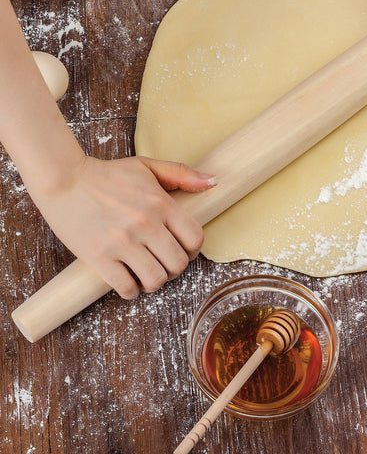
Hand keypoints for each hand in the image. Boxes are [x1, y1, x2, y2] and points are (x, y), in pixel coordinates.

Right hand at [31, 156, 216, 298]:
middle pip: (178, 264)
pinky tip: (127, 279)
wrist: (64, 180)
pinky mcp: (99, 257)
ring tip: (145, 272)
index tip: (181, 249)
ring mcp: (122, 242)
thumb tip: (213, 182)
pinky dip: (131, 290)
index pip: (196, 239)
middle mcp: (146, 224)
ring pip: (156, 280)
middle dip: (174, 268)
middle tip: (163, 262)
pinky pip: (127, 288)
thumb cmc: (107, 175)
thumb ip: (182, 174)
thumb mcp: (147, 166)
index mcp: (161, 203)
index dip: (193, 249)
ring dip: (154, 281)